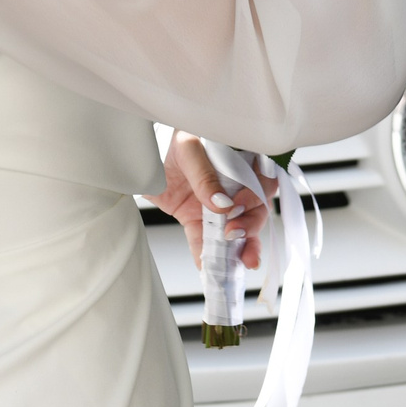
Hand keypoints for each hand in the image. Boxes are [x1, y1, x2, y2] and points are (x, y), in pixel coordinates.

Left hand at [156, 131, 275, 270]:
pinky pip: (205, 241)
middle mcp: (233, 187)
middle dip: (250, 228)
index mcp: (240, 163)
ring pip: (237, 231)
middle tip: (234, 234)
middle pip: (254, 211)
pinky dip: (207, 257)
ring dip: (241, 249)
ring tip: (239, 263)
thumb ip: (204, 175)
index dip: (255, 198)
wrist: (144, 147)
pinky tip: (210, 269)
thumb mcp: (189, 147)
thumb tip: (222, 205)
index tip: (237, 205)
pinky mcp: (196, 220)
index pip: (261, 183)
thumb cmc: (176, 137)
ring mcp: (216, 206)